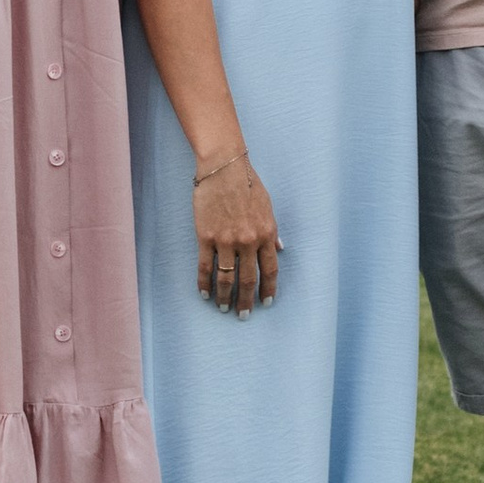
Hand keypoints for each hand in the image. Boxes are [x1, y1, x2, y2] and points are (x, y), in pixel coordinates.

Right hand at [194, 152, 279, 314]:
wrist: (223, 168)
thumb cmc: (248, 184)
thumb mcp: (268, 208)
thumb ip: (272, 232)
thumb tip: (279, 250)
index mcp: (266, 233)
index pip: (270, 270)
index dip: (268, 289)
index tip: (266, 302)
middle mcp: (248, 241)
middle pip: (249, 279)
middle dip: (247, 300)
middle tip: (244, 315)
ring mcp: (226, 240)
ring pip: (226, 278)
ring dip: (225, 296)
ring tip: (224, 308)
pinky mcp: (206, 237)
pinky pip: (205, 266)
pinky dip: (204, 283)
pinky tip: (205, 294)